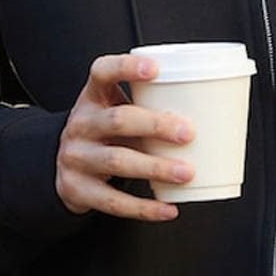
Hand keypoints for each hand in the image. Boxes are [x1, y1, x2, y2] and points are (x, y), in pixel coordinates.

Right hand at [56, 53, 194, 220]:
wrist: (62, 168)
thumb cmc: (106, 134)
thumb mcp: (115, 110)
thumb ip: (150, 108)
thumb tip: (213, 113)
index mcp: (93, 97)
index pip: (102, 71)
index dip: (127, 67)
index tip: (156, 70)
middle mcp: (81, 123)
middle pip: (118, 120)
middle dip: (156, 126)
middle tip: (188, 133)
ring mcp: (76, 157)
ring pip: (117, 161)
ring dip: (155, 168)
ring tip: (186, 173)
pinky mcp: (77, 189)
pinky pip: (113, 201)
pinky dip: (144, 208)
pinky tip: (168, 208)